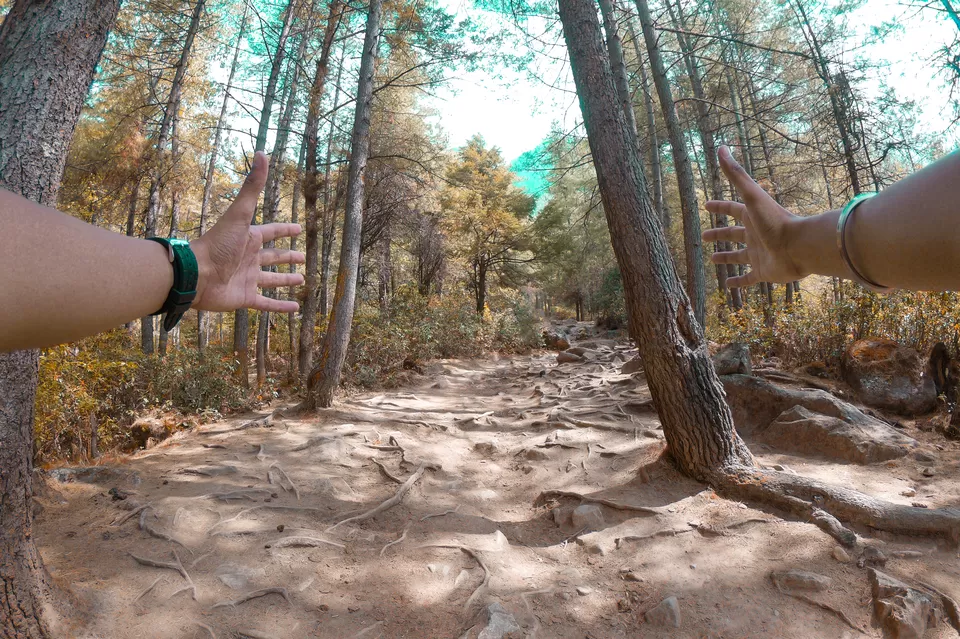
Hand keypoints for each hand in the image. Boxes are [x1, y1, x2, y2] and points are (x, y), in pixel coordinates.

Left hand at [191, 152, 304, 311]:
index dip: (285, 230)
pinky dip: (280, 307)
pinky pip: (267, 304)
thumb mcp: (239, 214)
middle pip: (273, 257)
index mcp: (248, 238)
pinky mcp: (245, 298)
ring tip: (301, 281)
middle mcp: (249, 258)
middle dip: (287, 257)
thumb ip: (251, 187)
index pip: (272, 232)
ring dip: (285, 281)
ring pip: (271, 280)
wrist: (195, 275)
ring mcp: (247, 279)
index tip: (299, 229)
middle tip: (302, 258)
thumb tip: (262, 153)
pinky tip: (295, 310)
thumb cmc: (217, 243)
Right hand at [702, 146, 805, 287]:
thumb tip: (721, 148)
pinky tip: (728, 286)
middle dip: (719, 234)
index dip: (719, 207)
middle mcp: (755, 234)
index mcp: (752, 217)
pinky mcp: (763, 272)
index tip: (706, 206)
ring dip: (726, 258)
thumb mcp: (752, 196)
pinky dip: (738, 282)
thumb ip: (736, 174)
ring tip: (713, 260)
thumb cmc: (776, 221)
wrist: (800, 247)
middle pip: (734, 234)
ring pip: (739, 256)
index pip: (732, 209)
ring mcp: (759, 254)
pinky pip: (748, 278)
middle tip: (704, 237)